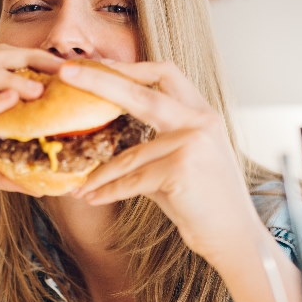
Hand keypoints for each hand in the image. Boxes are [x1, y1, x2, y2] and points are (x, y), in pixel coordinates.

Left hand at [59, 60, 262, 264]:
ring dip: (99, 174)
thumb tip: (106, 136)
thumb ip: (152, 142)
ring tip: (78, 185)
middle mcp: (199, 121)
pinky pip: (132, 180)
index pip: (164, 74)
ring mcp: (192, 143)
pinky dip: (109, 191)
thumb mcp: (182, 161)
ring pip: (129, 154)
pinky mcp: (181, 169)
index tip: (96, 64)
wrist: (235, 237)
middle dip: (100, 80)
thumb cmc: (204, 202)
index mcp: (201, 113)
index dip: (128, 67)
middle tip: (65, 72)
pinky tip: (91, 198)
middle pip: (140, 92)